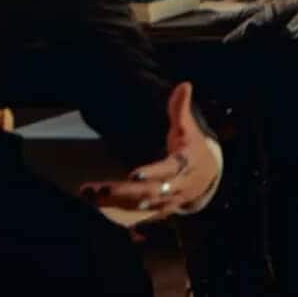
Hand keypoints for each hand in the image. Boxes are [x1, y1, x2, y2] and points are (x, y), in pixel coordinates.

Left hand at [81, 83, 218, 217]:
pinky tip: (95, 201)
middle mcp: (176, 186)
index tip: (134, 175)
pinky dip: (115, 207)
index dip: (154, 173)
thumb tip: (184, 84)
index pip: (169, 170)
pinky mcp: (157, 208)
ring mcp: (166, 199)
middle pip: (150, 192)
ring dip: (115, 201)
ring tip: (90, 194)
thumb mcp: (188, 128)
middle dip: (125, 192)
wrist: (207, 175)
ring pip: (140, 203)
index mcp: (184, 164)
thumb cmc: (192, 148)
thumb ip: (180, 108)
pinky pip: (136, 211)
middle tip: (100, 190)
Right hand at [224, 0, 297, 39]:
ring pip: (253, 10)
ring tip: (223, 25)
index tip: (228, 40)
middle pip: (249, 13)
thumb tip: (285, 35)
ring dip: (238, 18)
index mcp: (280, 5)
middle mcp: (275, 2)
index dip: (243, 31)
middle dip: (233, 22)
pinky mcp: (281, 2)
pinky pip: (262, 10)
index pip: (257, 20)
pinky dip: (251, 15)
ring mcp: (277, 1)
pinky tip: (248, 20)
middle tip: (217, 31)